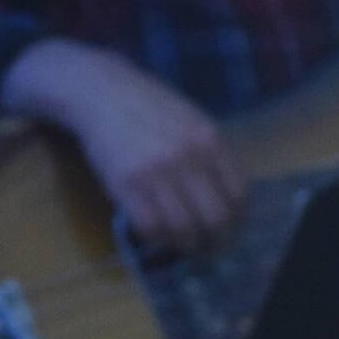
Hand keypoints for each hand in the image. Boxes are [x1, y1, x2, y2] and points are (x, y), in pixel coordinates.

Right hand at [3, 38, 244, 257]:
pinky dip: (156, 237)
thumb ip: (212, 153)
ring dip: (186, 244)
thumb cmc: (146, 105)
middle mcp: (187, 157)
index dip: (238, 219)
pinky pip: (149, 225)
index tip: (230, 228)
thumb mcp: (192, 119)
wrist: (98, 91)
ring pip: (183, 227)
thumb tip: (228, 197)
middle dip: (216, 240)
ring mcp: (155, 171)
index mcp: (209, 140)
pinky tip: (155, 232)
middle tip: (209, 246)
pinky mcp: (125, 182)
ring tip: (183, 244)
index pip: (239, 195)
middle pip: (216, 217)